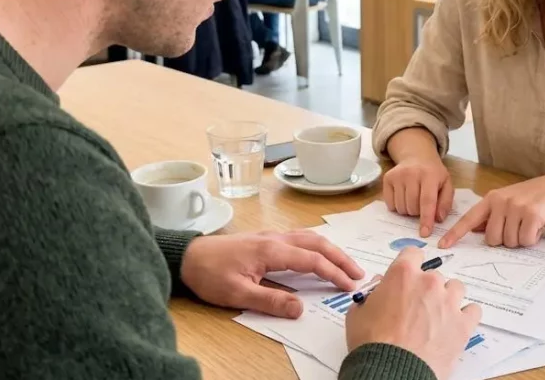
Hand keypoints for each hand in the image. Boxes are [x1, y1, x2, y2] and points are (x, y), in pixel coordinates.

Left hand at [180, 230, 363, 317]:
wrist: (186, 257)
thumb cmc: (209, 274)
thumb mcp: (238, 294)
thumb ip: (271, 300)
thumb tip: (300, 308)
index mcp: (271, 250)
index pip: (312, 260)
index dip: (333, 273)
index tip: (349, 287)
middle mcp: (275, 239)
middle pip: (317, 243)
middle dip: (340, 258)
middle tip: (358, 274)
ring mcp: (270, 236)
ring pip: (309, 237)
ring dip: (330, 250)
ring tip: (345, 264)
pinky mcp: (264, 239)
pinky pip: (299, 237)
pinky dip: (316, 245)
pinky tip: (318, 253)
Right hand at [345, 248, 480, 378]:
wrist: (392, 372)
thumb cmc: (372, 343)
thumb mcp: (358, 313)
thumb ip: (371, 294)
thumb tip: (379, 288)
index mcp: (403, 274)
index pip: (413, 253)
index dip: (410, 265)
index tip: (409, 276)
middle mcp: (429, 282)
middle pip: (434, 275)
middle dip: (426, 288)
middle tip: (417, 308)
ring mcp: (449, 302)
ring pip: (456, 288)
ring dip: (448, 298)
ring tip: (437, 317)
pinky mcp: (463, 324)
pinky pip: (473, 310)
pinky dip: (465, 316)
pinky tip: (455, 326)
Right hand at [381, 154, 452, 236]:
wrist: (417, 156)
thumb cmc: (434, 174)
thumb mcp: (446, 184)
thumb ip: (445, 202)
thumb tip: (438, 219)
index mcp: (429, 175)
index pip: (427, 201)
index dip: (426, 219)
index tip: (425, 233)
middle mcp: (411, 173)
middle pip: (412, 207)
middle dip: (418, 213)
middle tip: (422, 205)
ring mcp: (397, 176)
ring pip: (401, 208)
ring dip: (408, 211)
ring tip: (414, 200)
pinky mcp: (387, 178)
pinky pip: (390, 204)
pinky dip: (397, 206)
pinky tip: (404, 196)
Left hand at [439, 172, 544, 248]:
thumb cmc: (535, 198)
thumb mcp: (510, 201)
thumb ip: (492, 215)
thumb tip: (474, 230)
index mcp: (492, 198)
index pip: (469, 219)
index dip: (455, 234)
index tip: (442, 245)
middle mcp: (500, 201)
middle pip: (491, 239)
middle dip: (506, 240)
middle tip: (519, 227)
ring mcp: (515, 207)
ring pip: (508, 242)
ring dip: (521, 239)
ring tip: (530, 224)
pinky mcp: (531, 214)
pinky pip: (525, 240)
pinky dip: (533, 238)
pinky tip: (539, 226)